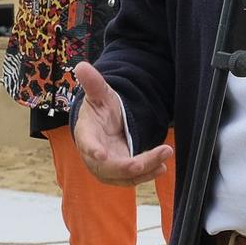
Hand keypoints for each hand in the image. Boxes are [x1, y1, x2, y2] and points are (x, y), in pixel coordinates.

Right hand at [70, 60, 171, 184]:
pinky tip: (162, 166)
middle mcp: (94, 156)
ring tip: (163, 158)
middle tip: (144, 162)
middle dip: (128, 166)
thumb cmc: (100, 110)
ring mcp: (107, 168)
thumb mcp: (99, 94)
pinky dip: (148, 174)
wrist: (104, 126)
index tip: (102, 155)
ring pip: (124, 176)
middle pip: (109, 166)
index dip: (93, 150)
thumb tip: (82, 65)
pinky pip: (133, 178)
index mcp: (86, 134)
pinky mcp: (120, 173)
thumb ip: (93, 83)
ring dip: (145, 170)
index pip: (87, 144)